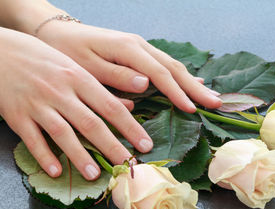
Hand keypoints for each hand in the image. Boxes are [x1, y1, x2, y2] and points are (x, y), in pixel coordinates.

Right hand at [0, 24, 152, 179]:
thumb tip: (131, 105)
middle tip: (129, 165)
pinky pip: (32, 140)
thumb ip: (101, 88)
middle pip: (91, 123)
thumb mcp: (75, 67)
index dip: (130, 127)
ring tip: (96, 175)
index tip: (145, 144)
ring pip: (63, 133)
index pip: (111, 106)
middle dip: (112, 146)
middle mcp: (61, 92)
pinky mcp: (17, 116)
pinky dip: (45, 156)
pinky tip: (56, 171)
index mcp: (79, 78)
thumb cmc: (44, 61)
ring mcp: (38, 104)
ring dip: (80, 156)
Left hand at [35, 22, 221, 112]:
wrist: (57, 32)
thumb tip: (147, 84)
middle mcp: (139, 46)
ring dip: (192, 82)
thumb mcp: (87, 67)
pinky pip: (163, 65)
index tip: (193, 109)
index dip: (177, 92)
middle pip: (173, 68)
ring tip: (210, 97)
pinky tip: (191, 84)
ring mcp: (140, 48)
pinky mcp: (137, 53)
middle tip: (216, 103)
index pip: (160, 74)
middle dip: (195, 87)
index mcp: (128, 49)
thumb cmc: (68, 52)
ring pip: (171, 66)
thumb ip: (117, 76)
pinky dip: (179, 77)